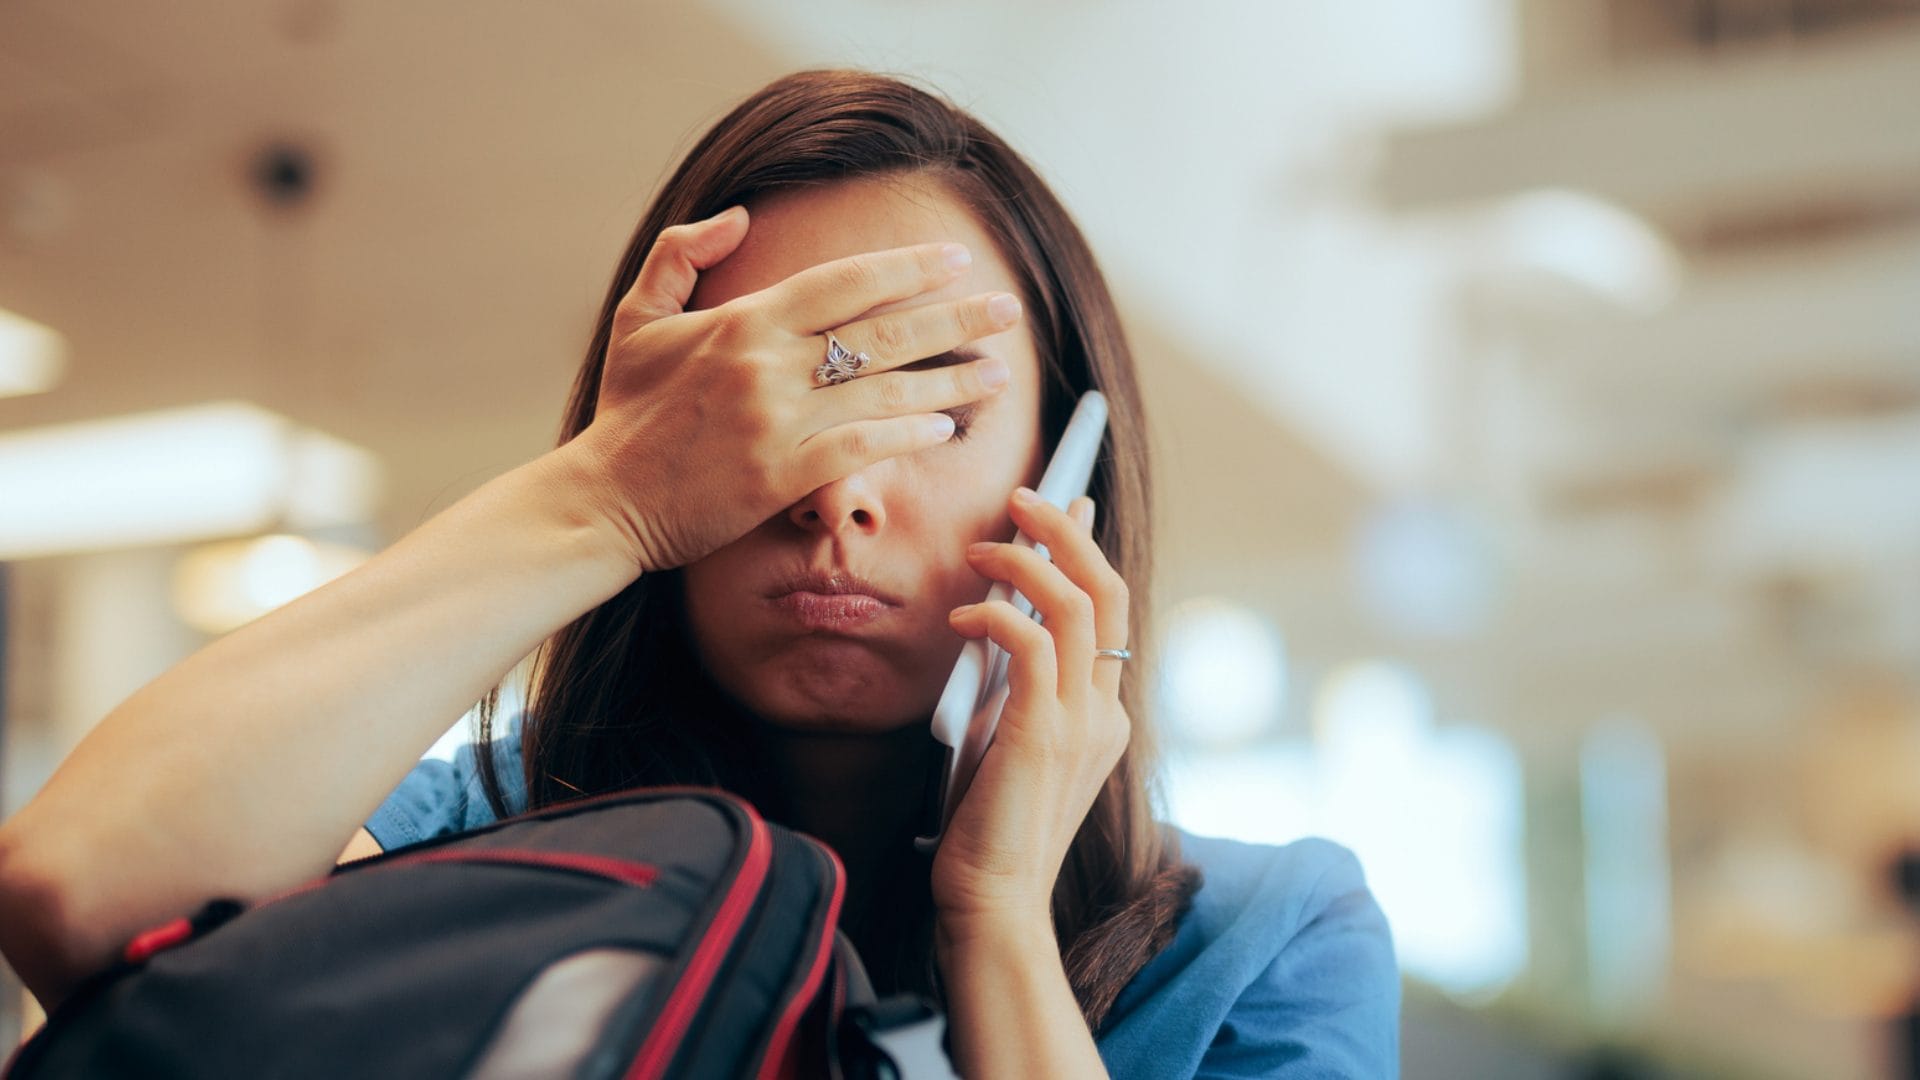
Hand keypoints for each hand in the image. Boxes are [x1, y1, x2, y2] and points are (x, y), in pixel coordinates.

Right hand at [562, 205, 1021, 572]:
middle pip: (883, 332)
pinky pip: (863, 449)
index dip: (907, 268)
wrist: (603, 500)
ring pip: (884, 392)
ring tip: (997, 374)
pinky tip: (944, 428)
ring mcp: (777, 422)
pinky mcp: (780, 477)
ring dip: (950, 382)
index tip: (957, 260)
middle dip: (955, 318)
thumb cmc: (626, 412)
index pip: (844, 281)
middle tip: (1007, 309)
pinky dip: (907, 434)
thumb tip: (740, 216)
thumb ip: (681, 254)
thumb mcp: (639, 316)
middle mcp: (767, 365)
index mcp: (743, 320)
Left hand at [934, 490, 1130, 928]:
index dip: (1087, 549)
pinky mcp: (1044, 734)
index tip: (1065, 503)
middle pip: (1107, 590)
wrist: (992, 902)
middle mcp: (1105, 711)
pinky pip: (1028, 643)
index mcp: (1103, 713)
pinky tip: (961, 616)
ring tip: (982, 546)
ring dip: (1027, 560)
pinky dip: (994, 615)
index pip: (1110, 610)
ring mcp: (1082, 722)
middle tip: (1023, 497)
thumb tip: (996, 617)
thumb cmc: (987, 827)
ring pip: (1077, 603)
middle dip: (1067, 531)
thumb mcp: (1007, 739)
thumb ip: (1015, 684)